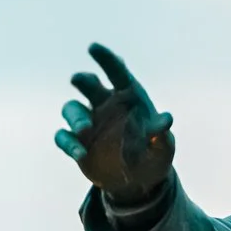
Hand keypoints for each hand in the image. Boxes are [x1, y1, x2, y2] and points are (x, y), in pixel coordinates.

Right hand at [55, 43, 175, 208]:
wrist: (139, 182)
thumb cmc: (154, 156)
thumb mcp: (163, 149)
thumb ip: (162, 135)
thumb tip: (166, 119)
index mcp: (128, 97)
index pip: (116, 72)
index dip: (105, 58)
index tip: (93, 48)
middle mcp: (105, 104)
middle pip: (88, 85)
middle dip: (82, 81)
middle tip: (78, 80)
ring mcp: (88, 122)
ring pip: (72, 109)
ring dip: (75, 117)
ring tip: (84, 129)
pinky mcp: (77, 142)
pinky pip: (64, 137)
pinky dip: (68, 143)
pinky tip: (80, 154)